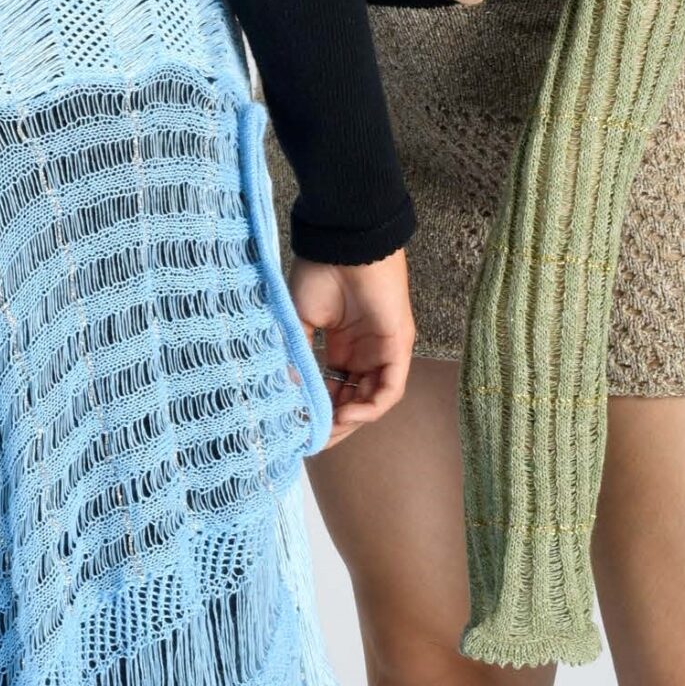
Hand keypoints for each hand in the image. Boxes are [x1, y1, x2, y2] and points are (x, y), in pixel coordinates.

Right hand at [286, 252, 414, 445]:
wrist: (344, 246)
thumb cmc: (320, 274)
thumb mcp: (299, 321)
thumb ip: (296, 358)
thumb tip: (286, 393)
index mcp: (341, 346)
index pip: (334, 390)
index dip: (319, 411)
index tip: (299, 427)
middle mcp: (364, 353)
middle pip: (354, 400)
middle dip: (336, 424)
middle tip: (315, 439)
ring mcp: (382, 351)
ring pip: (372, 399)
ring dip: (352, 420)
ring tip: (329, 429)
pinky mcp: (398, 347)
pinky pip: (389, 388)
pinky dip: (371, 406)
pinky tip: (347, 412)